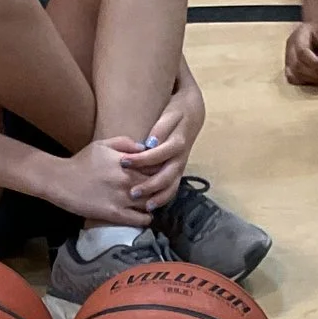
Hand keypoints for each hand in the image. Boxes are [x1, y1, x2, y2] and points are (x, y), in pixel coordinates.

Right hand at [51, 139, 154, 227]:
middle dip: (160, 187)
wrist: (61, 181)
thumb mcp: (103, 145)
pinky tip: (144, 214)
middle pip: (157, 185)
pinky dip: (146, 218)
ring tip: (152, 202)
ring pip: (152, 203)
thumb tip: (146, 148)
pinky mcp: (116, 214)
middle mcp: (128, 180)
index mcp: (127, 162)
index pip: (156, 165)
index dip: (160, 169)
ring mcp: (123, 198)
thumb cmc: (82, 162)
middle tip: (159, 189)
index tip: (159, 172)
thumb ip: (125, 143)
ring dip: (155, 203)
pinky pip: (141, 219)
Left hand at [123, 91, 200, 210]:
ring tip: (144, 207)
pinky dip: (163, 198)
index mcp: (177, 143)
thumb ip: (161, 128)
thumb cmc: (177, 112)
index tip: (123, 161)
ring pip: (172, 186)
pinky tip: (151, 206)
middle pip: (166, 176)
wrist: (193, 114)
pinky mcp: (178, 172)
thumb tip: (151, 143)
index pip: (158, 155)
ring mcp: (180, 167)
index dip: (141, 160)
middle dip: (149, 186)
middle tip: (131, 193)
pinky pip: (173, 189)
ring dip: (159, 198)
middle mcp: (180, 158)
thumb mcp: (170, 114)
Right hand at [285, 19, 317, 87]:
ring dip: (310, 80)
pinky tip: (315, 81)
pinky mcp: (289, 65)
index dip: (313, 63)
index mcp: (299, 36)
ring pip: (293, 74)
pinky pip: (292, 78)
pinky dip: (303, 82)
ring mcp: (287, 57)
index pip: (302, 52)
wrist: (315, 27)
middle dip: (314, 74)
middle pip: (297, 65)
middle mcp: (290, 47)